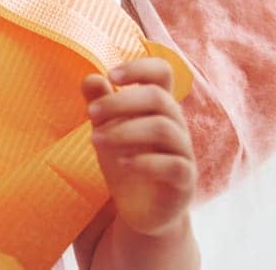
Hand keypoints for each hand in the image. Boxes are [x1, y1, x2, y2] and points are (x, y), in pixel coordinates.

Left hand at [83, 58, 196, 238]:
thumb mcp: (106, 130)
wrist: (141, 208)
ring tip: (95, 140)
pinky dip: (145, 161)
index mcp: (158, 106)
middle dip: (120, 101)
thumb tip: (91, 77)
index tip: (111, 76)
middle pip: (158, 97)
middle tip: (90, 113)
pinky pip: (173, 165)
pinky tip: (122, 164)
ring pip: (164, 128)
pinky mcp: (185, 180)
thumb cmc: (125, 159)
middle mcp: (175, 124)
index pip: (162, 72)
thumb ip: (99, 103)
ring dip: (124, 131)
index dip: (140, 66)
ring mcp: (183, 152)